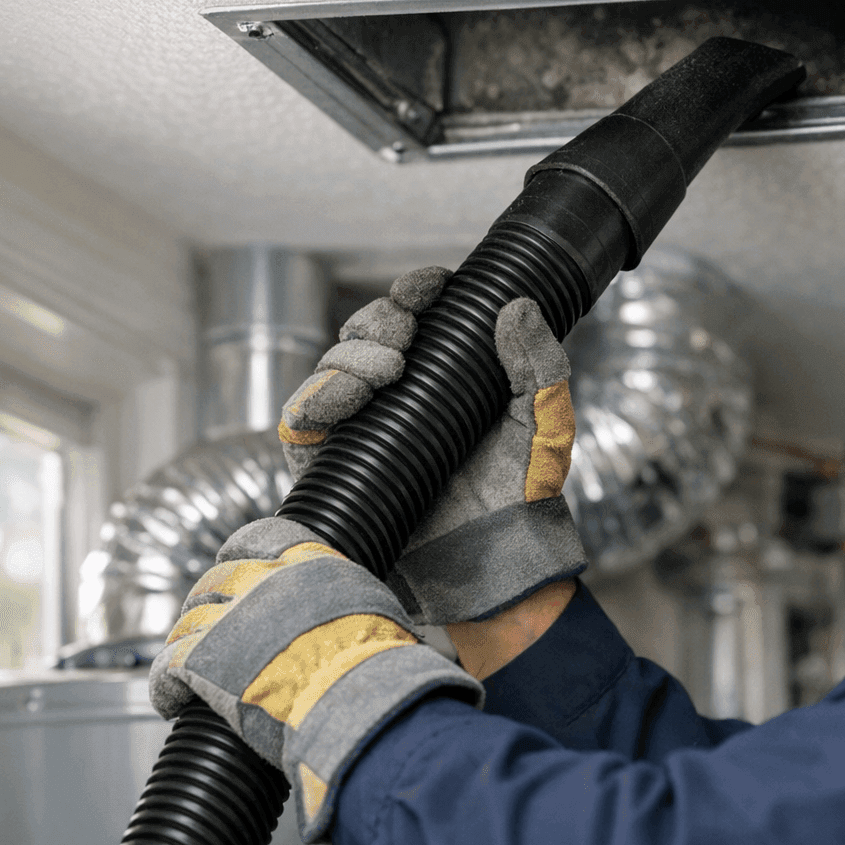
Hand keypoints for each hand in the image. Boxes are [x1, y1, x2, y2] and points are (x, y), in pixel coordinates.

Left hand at [148, 517, 483, 842]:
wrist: (358, 698)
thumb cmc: (379, 666)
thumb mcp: (375, 610)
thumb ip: (347, 602)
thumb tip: (351, 616)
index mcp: (309, 563)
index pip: (260, 535)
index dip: (238, 550)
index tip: (229, 559)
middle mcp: (265, 581)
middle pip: (216, 581)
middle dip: (207, 602)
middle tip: (207, 626)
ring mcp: (230, 618)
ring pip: (187, 622)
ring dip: (184, 643)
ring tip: (186, 665)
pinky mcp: (202, 660)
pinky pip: (166, 667)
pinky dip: (164, 687)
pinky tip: (171, 702)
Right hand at [278, 270, 586, 624]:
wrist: (494, 559)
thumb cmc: (521, 491)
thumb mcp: (545, 422)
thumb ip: (541, 365)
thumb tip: (516, 306)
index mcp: (443, 372)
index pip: (415, 314)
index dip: (414, 291)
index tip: (431, 285)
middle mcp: (397, 393)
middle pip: (366, 332)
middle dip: (379, 320)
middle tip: (405, 335)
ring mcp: (361, 427)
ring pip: (331, 368)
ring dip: (349, 356)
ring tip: (387, 371)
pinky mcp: (332, 465)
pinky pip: (300, 423)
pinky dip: (310, 401)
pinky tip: (336, 401)